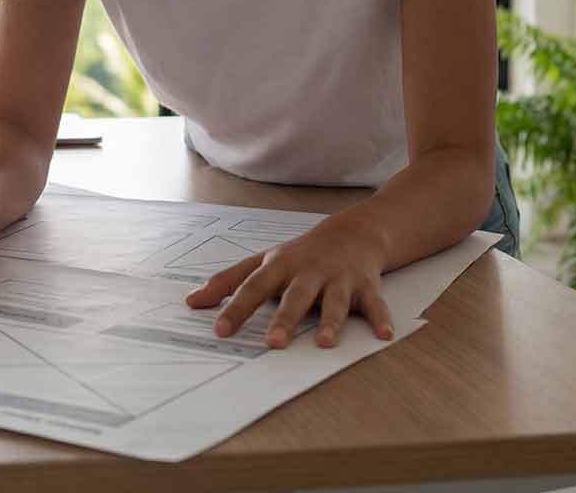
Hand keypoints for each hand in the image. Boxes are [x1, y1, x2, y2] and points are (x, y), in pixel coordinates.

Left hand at [183, 217, 395, 348]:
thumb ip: (228, 281)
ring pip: (334, 302)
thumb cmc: (301, 253)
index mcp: (280, 266)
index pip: (253, 287)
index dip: (236, 308)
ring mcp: (339, 278)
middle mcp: (309, 272)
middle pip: (295, 296)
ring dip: (330, 322)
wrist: (354, 232)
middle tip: (272, 343)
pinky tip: (384, 335)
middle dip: (284, 318)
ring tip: (324, 343)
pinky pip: (374, 304)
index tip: (220, 330)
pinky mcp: (366, 286)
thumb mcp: (263, 261)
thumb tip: (191, 302)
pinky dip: (380, 318)